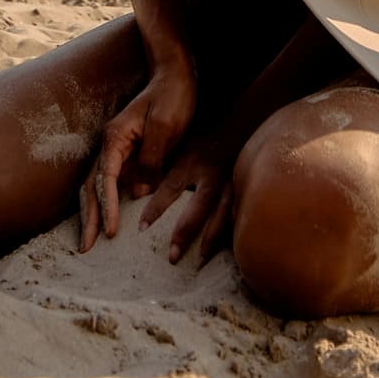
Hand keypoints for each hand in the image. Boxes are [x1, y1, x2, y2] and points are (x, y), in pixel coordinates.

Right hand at [77, 64, 195, 252]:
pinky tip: (106, 220)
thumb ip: (151, 160)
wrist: (176, 75)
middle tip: (85, 248)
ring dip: (92, 213)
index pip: (106, 179)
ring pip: (96, 186)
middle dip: (88, 218)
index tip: (111, 232)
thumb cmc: (173, 98)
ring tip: (89, 240)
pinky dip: (105, 202)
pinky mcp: (128, 153)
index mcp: (116, 138)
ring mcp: (117, 149)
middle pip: (92, 186)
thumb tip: (138, 192)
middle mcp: (110, 145)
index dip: (108, 207)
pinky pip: (111, 183)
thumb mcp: (165, 128)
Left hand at [136, 132, 236, 265]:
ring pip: (222, 212)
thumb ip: (161, 163)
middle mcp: (210, 172)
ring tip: (200, 259)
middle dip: (186, 231)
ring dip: (211, 237)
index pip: (171, 187)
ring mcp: (230, 180)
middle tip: (172, 257)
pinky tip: (227, 248)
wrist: (238, 118)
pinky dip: (231, 228)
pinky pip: (237, 211)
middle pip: (199, 206)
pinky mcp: (242, 186)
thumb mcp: (179, 142)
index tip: (142, 228)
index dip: (156, 208)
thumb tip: (136, 188)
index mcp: (190, 161)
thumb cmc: (201, 133)